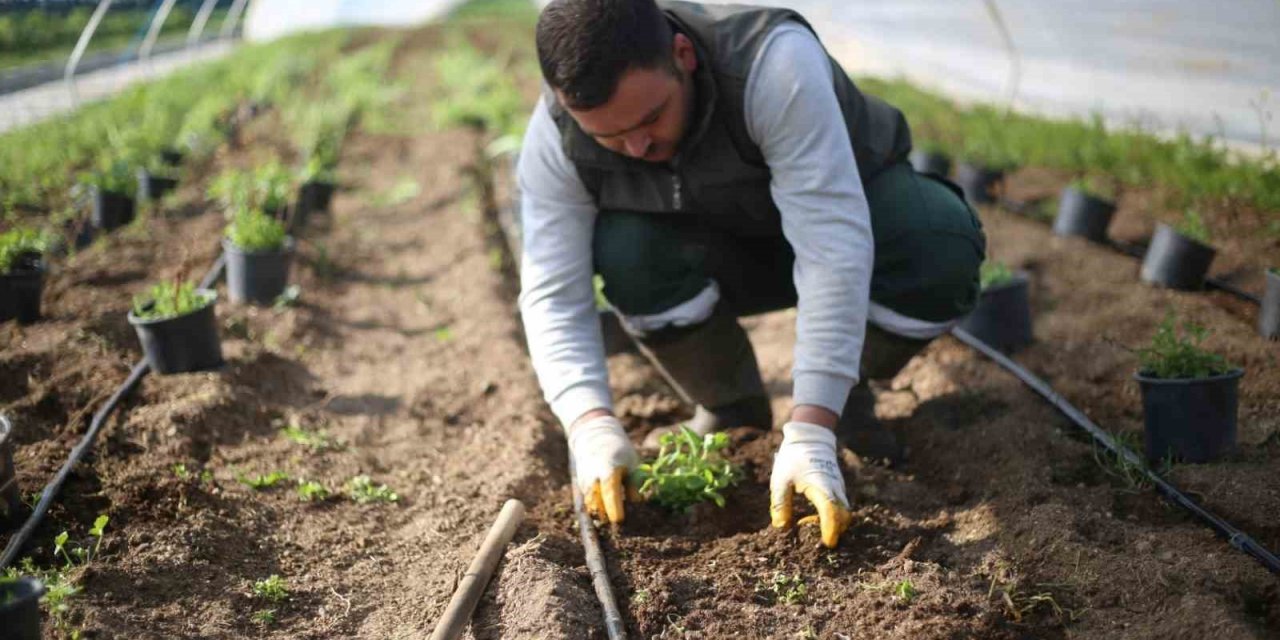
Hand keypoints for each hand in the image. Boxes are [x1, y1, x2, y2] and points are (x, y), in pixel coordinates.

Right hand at [568, 414, 638, 522]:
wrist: (595, 438)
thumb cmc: (619, 451)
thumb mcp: (632, 463)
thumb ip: (633, 482)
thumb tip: (636, 502)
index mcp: (608, 470)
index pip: (609, 492)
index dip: (614, 508)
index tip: (619, 520)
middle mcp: (593, 478)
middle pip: (597, 503)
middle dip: (607, 516)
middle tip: (620, 529)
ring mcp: (585, 483)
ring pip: (591, 506)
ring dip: (601, 515)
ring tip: (613, 523)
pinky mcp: (582, 487)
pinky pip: (590, 503)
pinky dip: (598, 510)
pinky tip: (607, 515)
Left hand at [769, 421, 853, 547]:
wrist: (809, 438)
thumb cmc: (793, 459)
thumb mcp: (780, 480)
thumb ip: (780, 504)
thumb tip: (781, 527)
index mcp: (821, 485)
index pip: (831, 511)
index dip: (830, 529)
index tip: (826, 544)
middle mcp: (835, 488)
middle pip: (844, 516)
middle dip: (835, 531)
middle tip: (816, 541)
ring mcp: (840, 488)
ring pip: (844, 512)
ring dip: (833, 524)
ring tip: (809, 525)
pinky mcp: (839, 488)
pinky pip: (840, 507)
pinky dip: (832, 516)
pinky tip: (813, 517)